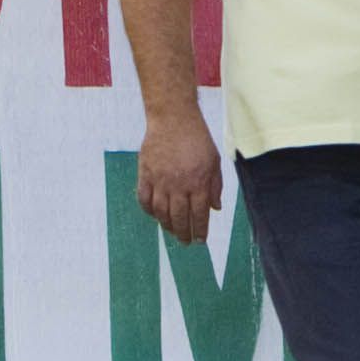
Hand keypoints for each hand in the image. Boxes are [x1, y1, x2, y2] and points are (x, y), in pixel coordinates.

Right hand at [135, 104, 226, 241]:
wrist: (173, 119)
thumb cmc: (197, 139)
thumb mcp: (214, 161)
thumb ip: (215, 186)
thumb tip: (215, 208)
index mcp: (198, 182)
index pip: (199, 214)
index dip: (199, 230)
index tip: (200, 241)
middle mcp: (178, 185)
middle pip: (179, 218)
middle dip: (183, 234)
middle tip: (185, 242)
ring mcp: (159, 181)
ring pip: (161, 213)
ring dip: (167, 226)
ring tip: (172, 232)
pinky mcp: (145, 174)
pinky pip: (144, 199)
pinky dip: (149, 211)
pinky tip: (155, 215)